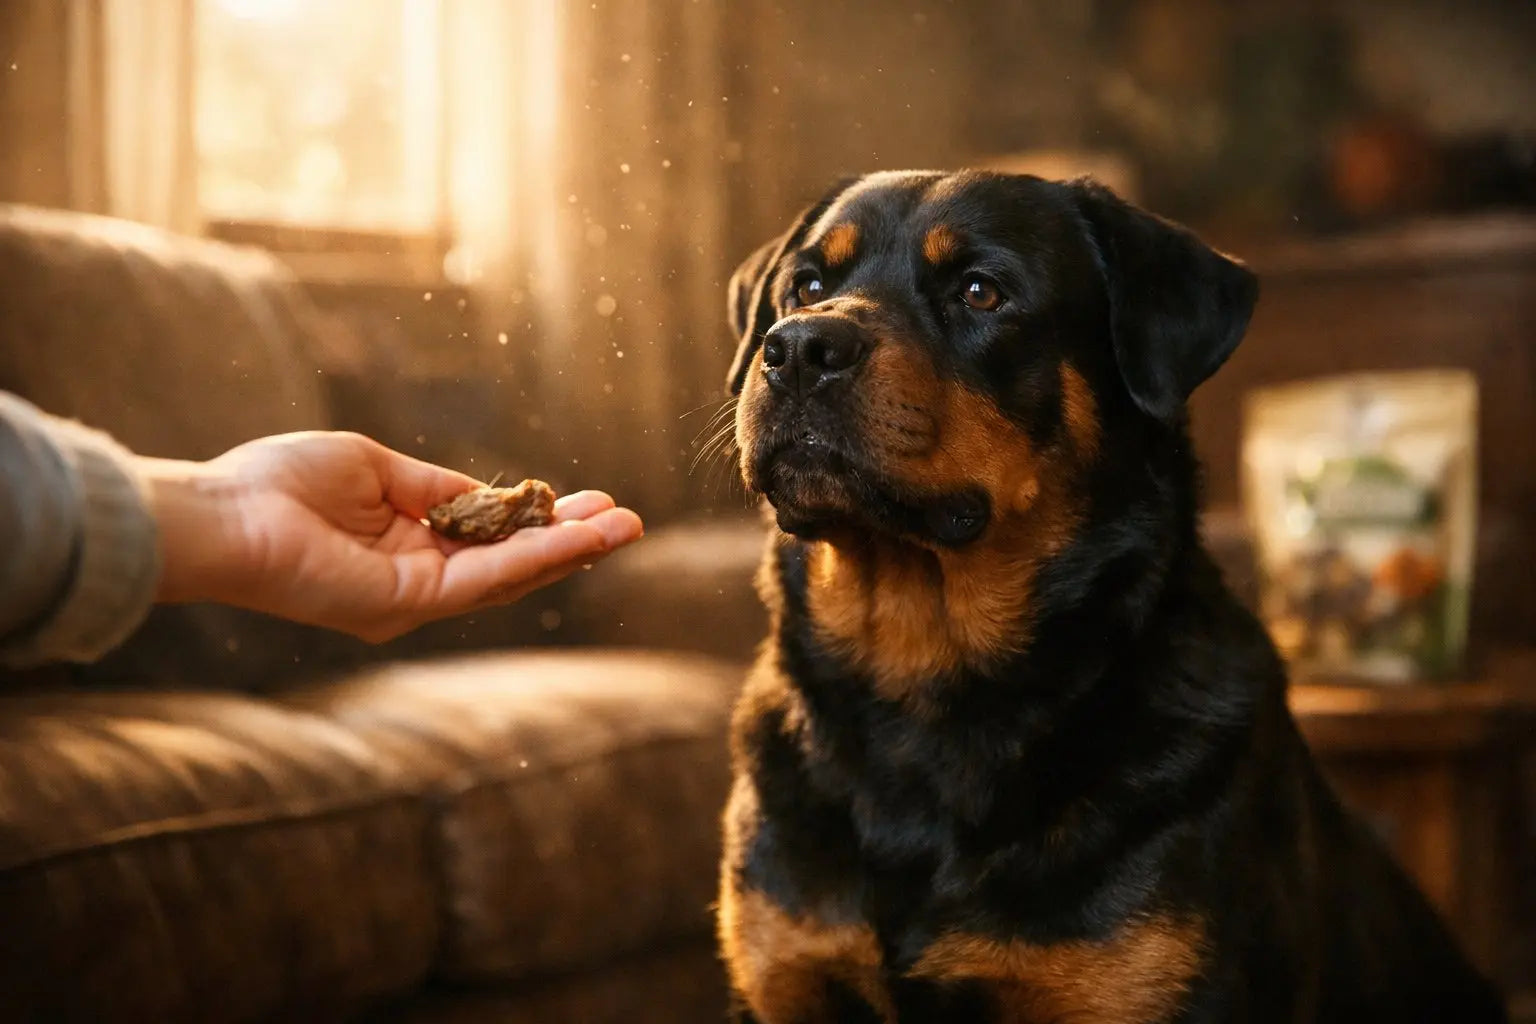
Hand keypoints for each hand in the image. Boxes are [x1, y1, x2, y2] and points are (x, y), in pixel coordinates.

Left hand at [140, 432, 642, 641]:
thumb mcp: (375, 469)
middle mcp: (417, 581)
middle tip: (626, 521)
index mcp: (406, 548)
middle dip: (571, 541)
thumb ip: (434, 486)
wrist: (224, 513)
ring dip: (569, 550)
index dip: (538, 521)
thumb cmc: (279, 483)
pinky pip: (486, 579)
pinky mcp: (409, 602)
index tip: (584, 500)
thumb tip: (487, 493)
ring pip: (510, 576)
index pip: (488, 540)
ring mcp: (415, 598)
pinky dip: (536, 557)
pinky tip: (577, 537)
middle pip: (511, 565)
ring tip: (623, 528)